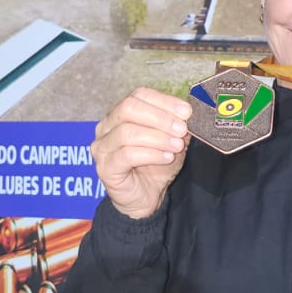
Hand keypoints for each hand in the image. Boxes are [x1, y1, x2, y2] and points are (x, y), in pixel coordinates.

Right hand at [92, 87, 192, 218]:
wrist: (146, 196)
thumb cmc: (155, 165)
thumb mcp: (172, 140)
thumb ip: (178, 125)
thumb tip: (189, 113)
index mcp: (122, 113)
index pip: (139, 95)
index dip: (164, 101)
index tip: (186, 112)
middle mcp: (107, 126)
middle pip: (128, 108)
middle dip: (159, 117)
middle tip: (181, 129)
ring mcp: (102, 147)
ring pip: (127, 132)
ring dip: (157, 138)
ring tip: (176, 146)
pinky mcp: (104, 167)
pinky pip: (126, 154)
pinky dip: (151, 154)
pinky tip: (166, 158)